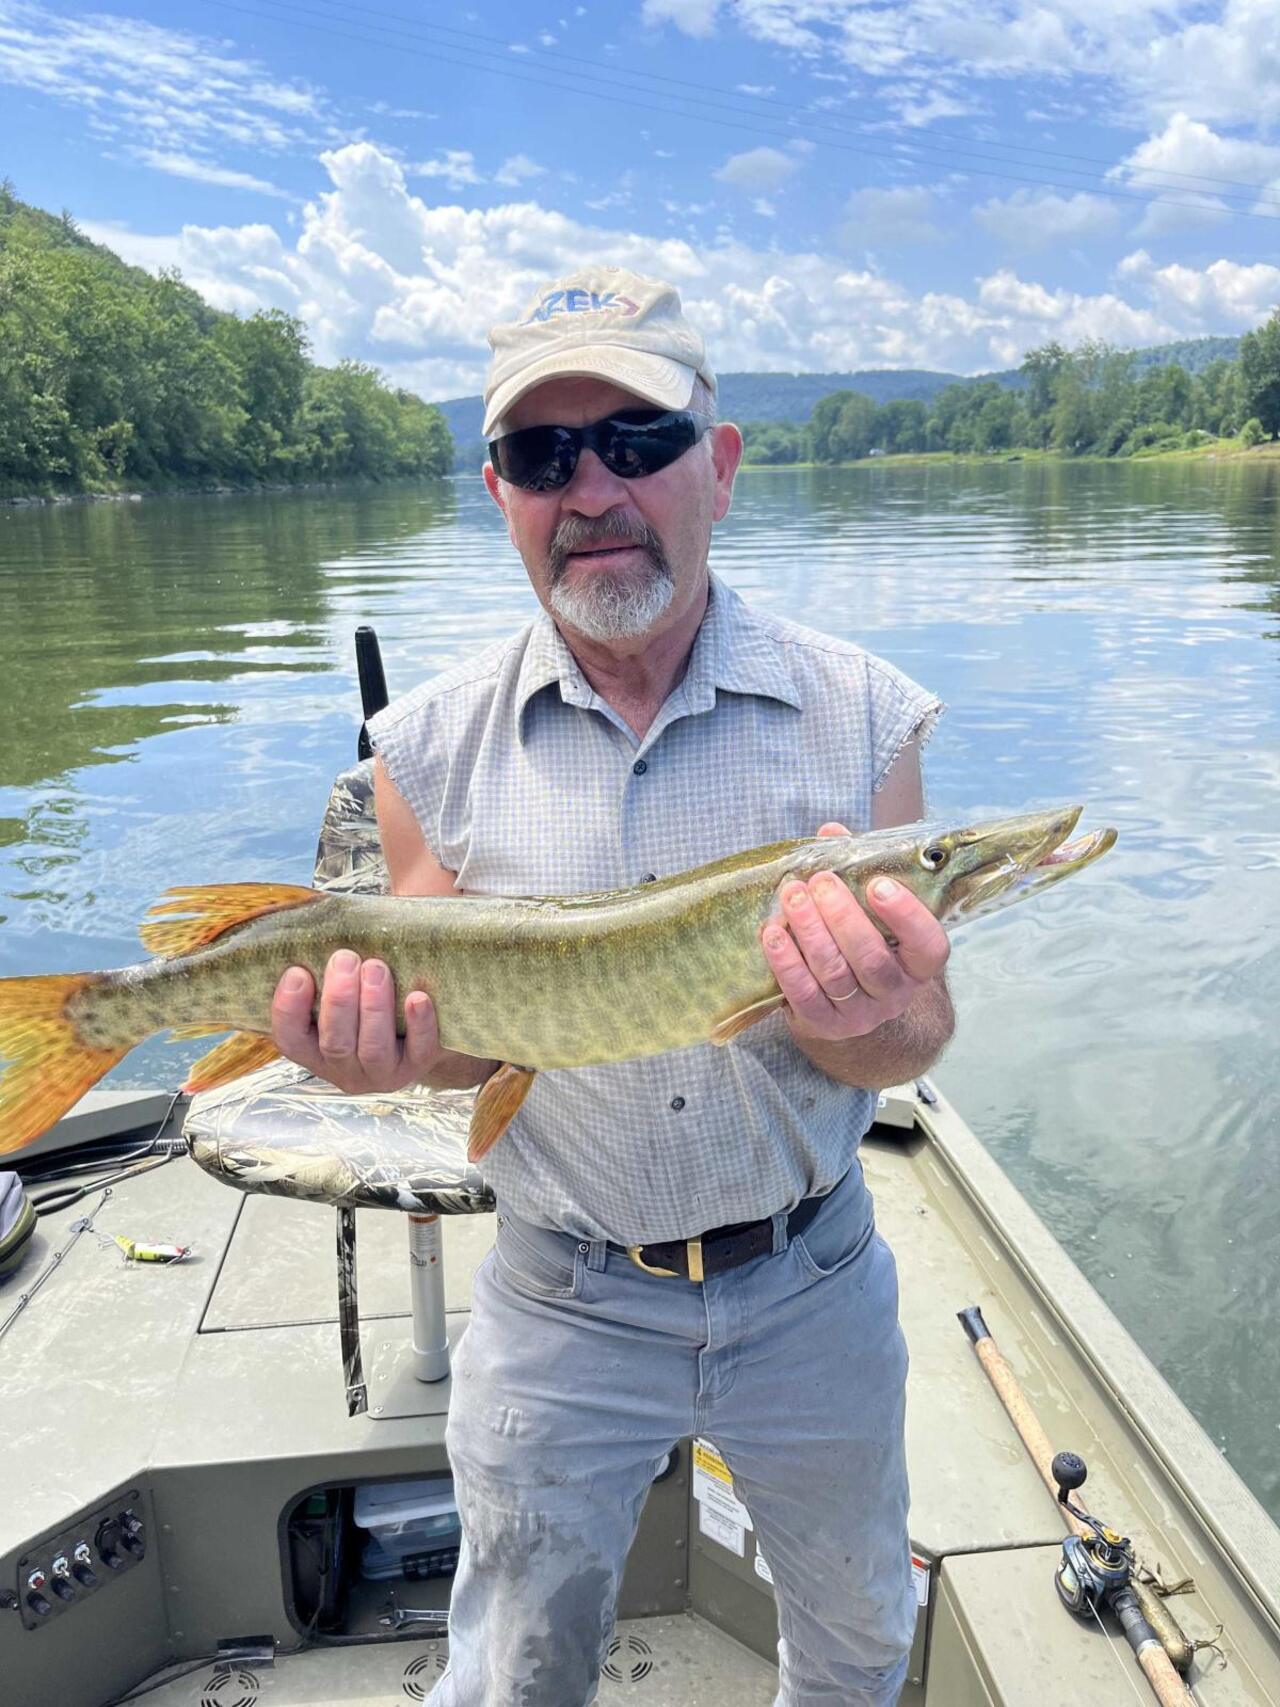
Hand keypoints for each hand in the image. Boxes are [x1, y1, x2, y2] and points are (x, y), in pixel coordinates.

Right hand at [271, 952, 442, 1093]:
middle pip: (335, 1043)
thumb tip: (321, 922)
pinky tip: (418, 997)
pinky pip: (421, 1050)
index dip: (288, 1009)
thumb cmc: (367, 999)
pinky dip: (420, 1024)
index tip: (297, 971)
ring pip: (373, 1048)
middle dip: (339, 1000)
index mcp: (316, 1051)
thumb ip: (329, 971)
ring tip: (376, 968)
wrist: (418, 1032)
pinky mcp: (419, 1066)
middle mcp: (345, 1068)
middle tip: (345, 959)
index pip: (291, 1039)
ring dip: (374, 1007)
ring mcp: (383, 1073)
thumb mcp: (343, 992)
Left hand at [760, 821, 949, 1042]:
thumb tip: (831, 833)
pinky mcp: (825, 1025)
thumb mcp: (872, 912)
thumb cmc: (863, 943)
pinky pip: (803, 995)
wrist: (849, 1007)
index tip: (879, 884)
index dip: (906, 916)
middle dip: (843, 917)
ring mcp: (860, 1013)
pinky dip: (786, 963)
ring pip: (835, 974)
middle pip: (872, 958)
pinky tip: (771, 934)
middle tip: (820, 882)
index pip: (928, 945)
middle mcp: (895, 993)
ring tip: (791, 897)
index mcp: (918, 963)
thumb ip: (858, 871)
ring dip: (810, 932)